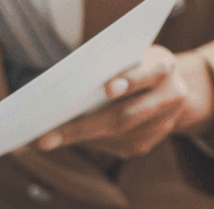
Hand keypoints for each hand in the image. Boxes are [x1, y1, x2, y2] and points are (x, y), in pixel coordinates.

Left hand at [37, 46, 213, 157]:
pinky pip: (110, 146)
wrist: (165, 88)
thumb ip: (108, 64)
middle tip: (47, 137)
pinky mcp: (142, 145)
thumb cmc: (131, 65)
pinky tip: (58, 140)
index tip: (108, 88)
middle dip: (83, 126)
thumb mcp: (126, 56)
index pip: (151, 74)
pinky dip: (83, 141)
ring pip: (116, 136)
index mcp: (165, 68)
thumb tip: (63, 86)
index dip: (130, 81)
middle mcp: (169, 98)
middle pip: (126, 115)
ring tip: (43, 141)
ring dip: (77, 138)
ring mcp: (159, 126)